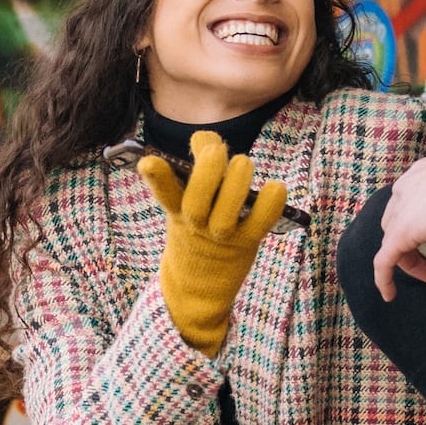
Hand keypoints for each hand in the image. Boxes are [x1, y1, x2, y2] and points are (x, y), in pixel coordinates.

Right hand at [138, 130, 287, 355]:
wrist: (198, 286)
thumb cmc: (194, 233)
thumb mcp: (183, 207)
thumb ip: (193, 174)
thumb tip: (206, 138)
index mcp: (177, 212)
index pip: (164, 193)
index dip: (157, 177)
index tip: (150, 161)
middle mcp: (196, 225)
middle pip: (197, 201)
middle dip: (207, 173)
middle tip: (216, 150)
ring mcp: (221, 237)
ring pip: (226, 215)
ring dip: (235, 185)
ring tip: (243, 162)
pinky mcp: (245, 244)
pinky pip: (259, 225)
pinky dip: (269, 206)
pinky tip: (276, 187)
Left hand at [369, 155, 425, 299]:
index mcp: (420, 176)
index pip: (411, 201)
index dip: (420, 221)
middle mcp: (403, 191)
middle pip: (398, 222)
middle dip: (413, 243)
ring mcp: (398, 212)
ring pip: (393, 243)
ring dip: (411, 262)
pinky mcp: (398, 234)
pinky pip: (384, 261)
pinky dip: (384, 278)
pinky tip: (390, 295)